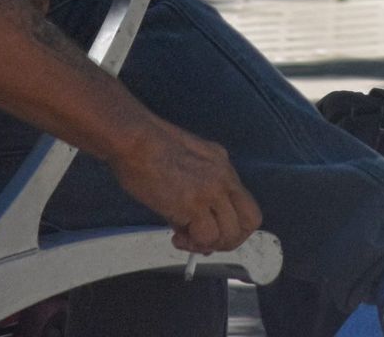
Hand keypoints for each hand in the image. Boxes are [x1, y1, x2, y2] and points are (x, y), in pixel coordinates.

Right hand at [108, 119, 263, 253]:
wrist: (133, 139)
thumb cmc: (146, 147)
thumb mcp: (183, 164)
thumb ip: (195, 194)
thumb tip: (191, 229)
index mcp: (222, 165)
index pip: (245, 204)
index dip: (231, 225)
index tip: (211, 231)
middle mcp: (223, 177)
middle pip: (250, 221)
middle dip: (229, 240)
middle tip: (204, 242)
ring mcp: (212, 190)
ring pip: (231, 233)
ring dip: (208, 244)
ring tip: (185, 238)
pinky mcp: (194, 203)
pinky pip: (207, 237)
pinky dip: (193, 243)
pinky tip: (177, 237)